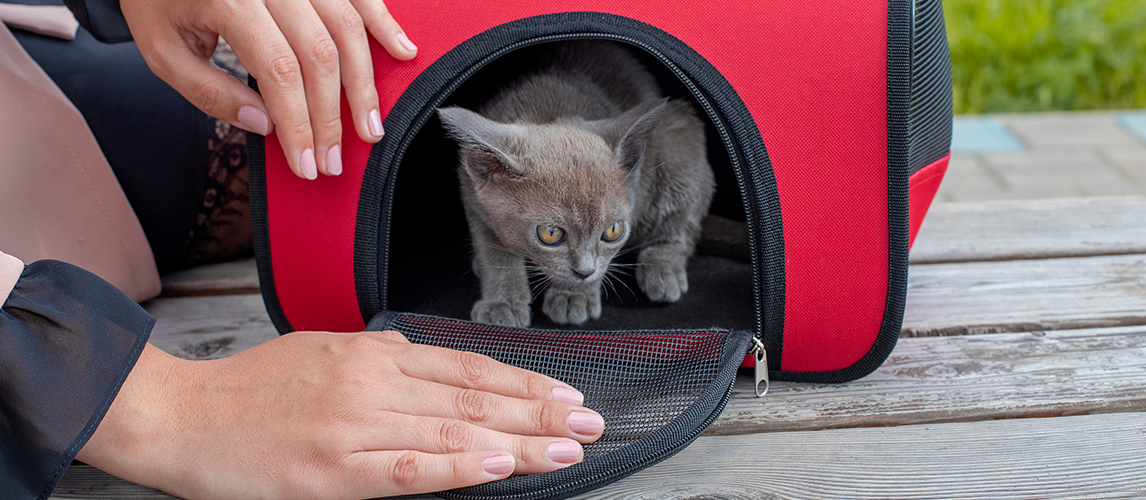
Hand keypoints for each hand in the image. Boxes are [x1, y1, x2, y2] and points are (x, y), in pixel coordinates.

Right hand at [77, 331, 603, 499]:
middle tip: (591, 420)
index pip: (469, 368)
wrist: (180, 415)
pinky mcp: (332, 470)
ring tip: (567, 446)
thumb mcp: (327, 354)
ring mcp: (354, 424)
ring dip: (519, 440)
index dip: (524, 384)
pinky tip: (498, 465)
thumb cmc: (253, 389)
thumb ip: (385, 363)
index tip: (567, 395)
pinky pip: (408, 469)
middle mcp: (373, 381)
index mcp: (374, 352)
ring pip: (454, 430)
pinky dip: (458, 467)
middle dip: (540, 411)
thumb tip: (440, 373)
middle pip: (474, 396)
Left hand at [119, 0, 416, 179]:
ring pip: (346, 26)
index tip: (307, 164)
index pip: (280, 72)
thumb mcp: (162, 51)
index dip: (300, 124)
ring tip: (371, 125)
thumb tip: (267, 126)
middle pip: (320, 54)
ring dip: (364, 82)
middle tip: (336, 159)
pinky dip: (383, 22)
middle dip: (332, 116)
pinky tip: (402, 51)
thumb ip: (211, 92)